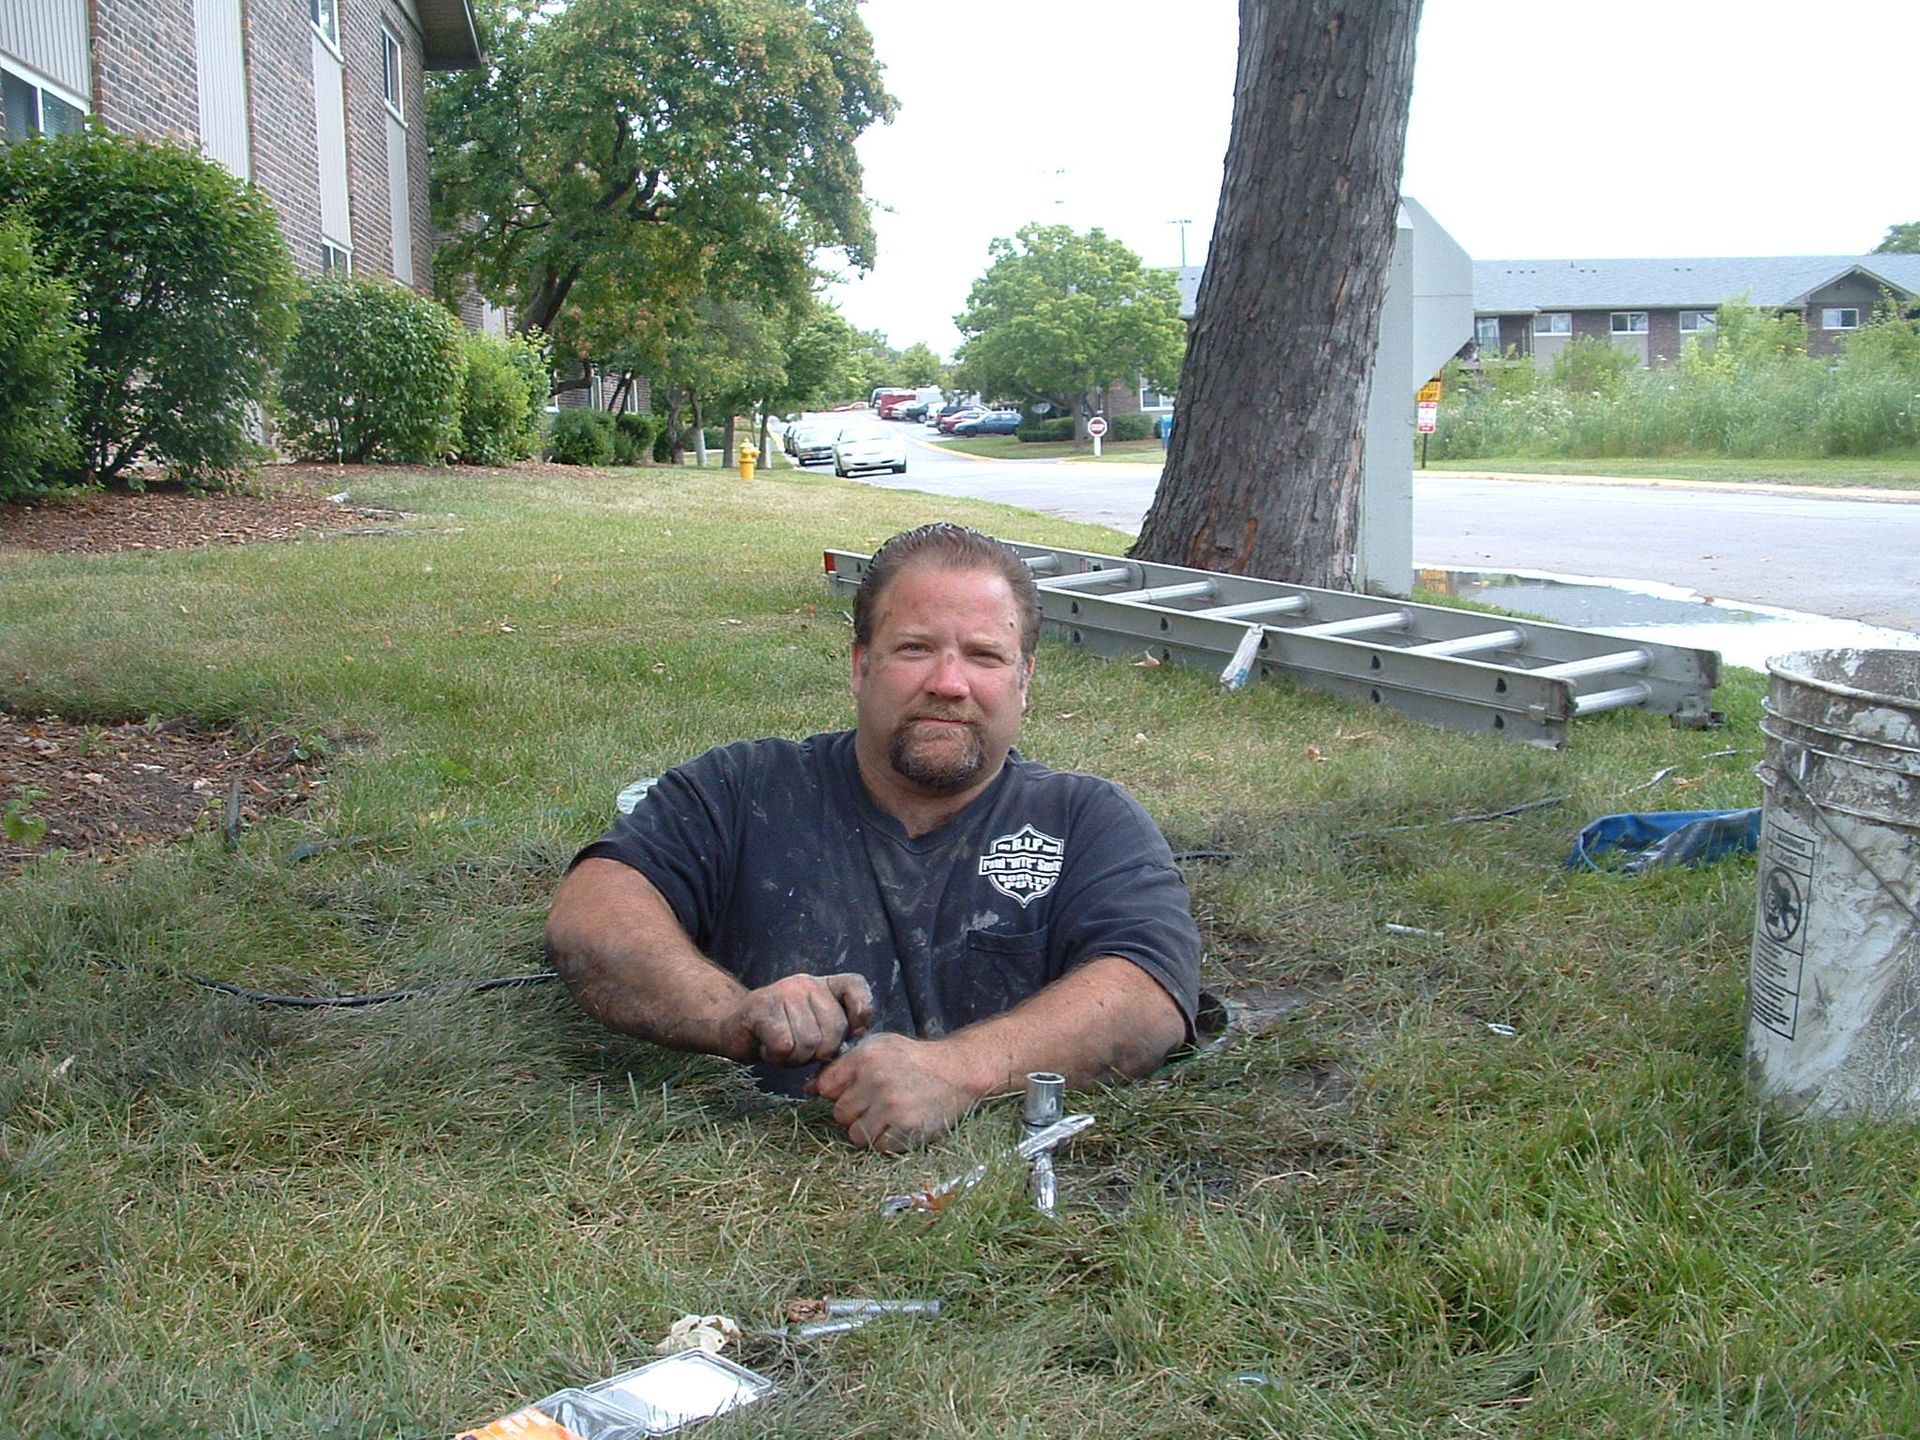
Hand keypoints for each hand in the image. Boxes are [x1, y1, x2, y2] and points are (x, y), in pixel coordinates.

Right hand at [732, 972, 873, 1065]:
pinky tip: (768, 1048)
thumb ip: (837, 1031)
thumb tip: (855, 1041)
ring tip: (782, 1047)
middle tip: (800, 1049)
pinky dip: (778, 1058)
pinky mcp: (761, 1008)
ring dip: (795, 1058)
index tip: (852, 1033)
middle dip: (820, 1053)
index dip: (861, 1013)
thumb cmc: (781, 1033)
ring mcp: (783, 993)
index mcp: (824, 984)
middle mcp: (806, 983)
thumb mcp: (815, 1028)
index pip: (856, 986)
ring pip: (809, 1043)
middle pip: (834, 1030)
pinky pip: (785, 1046)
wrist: (732, 1026)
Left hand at [808, 1032, 977, 1151]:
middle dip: (854, 1112)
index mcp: (865, 1057)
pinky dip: (885, 1140)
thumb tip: (808, 1089)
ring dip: (868, 1130)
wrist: (956, 1072)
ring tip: (887, 1115)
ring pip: (855, 1135)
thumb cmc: (912, 1060)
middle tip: (876, 1103)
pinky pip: (877, 1147)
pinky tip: (899, 1124)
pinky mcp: (905, 1129)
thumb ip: (843, 1066)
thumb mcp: (878, 1048)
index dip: (838, 1092)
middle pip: (839, 1114)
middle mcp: (875, 1081)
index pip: (826, 1087)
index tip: (854, 1091)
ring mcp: (891, 1107)